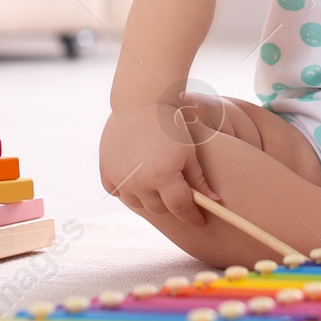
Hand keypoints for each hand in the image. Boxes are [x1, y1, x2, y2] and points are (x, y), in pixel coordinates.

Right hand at [99, 102, 221, 226]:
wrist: (141, 101)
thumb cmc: (171, 124)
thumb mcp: (189, 152)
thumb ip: (199, 180)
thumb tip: (214, 203)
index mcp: (163, 176)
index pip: (180, 208)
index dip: (192, 216)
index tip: (199, 220)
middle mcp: (139, 181)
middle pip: (159, 208)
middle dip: (171, 204)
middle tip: (178, 194)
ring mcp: (120, 177)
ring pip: (137, 203)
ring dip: (148, 197)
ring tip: (157, 184)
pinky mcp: (106, 170)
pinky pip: (117, 190)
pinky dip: (127, 188)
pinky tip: (137, 177)